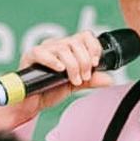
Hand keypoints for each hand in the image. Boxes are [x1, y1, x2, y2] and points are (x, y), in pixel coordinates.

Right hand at [0, 31, 114, 138]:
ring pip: (63, 48)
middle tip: (84, 78)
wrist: (32, 104)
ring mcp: (43, 50)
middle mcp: (56, 45)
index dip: (94, 47)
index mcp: (68, 49)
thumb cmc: (49, 91)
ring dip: (73, 65)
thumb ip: (91, 80)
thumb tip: (109, 79)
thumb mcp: (75, 85)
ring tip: (73, 80)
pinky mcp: (30, 57)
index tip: (96, 63)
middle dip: (84, 61)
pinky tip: (60, 70)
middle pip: (76, 42)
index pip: (85, 36)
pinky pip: (42, 52)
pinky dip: (53, 60)